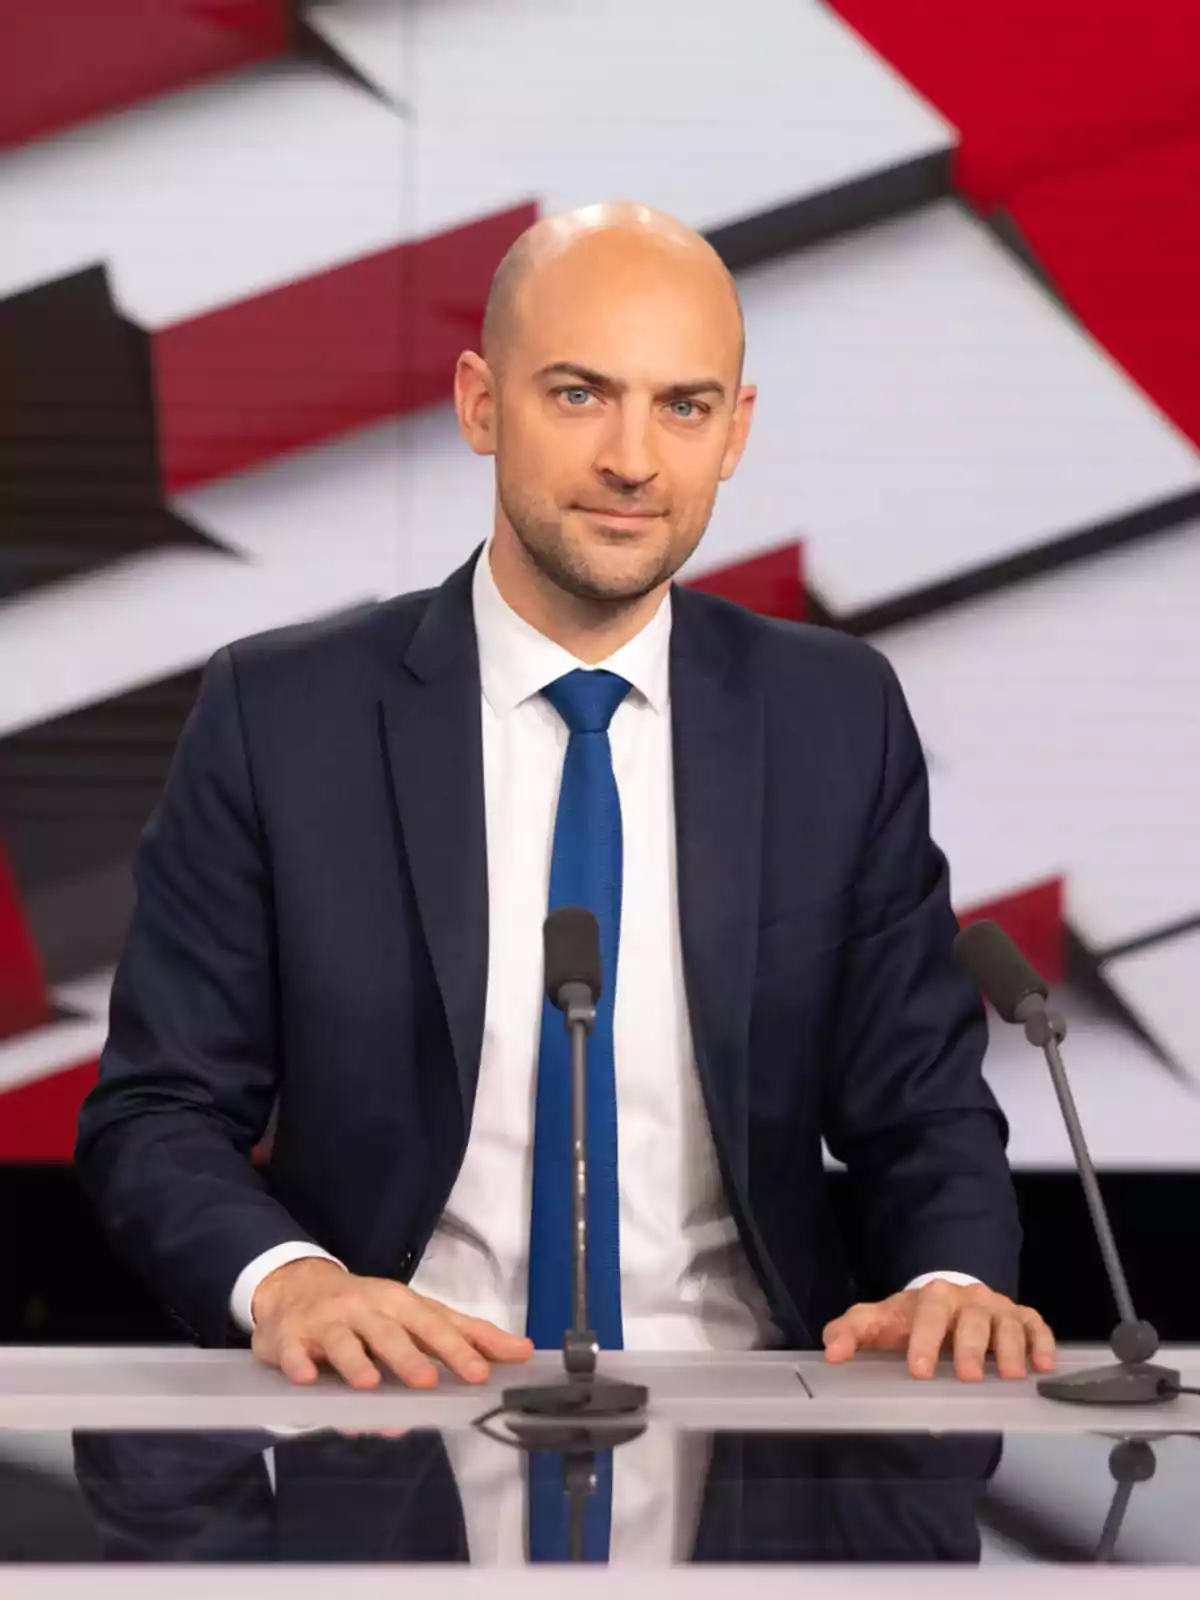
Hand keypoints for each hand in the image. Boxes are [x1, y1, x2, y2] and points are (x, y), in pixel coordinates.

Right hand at [250, 1258, 534, 1389]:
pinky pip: (295, 1352)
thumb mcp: (415, 1315)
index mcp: (401, 1305)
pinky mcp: (291, 1337)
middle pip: (391, 1332)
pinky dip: (300, 1364)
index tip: (483, 1373)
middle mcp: (367, 1309)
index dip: (459, 1349)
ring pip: (344, 1341)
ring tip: (368, 1384)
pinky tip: (307, 1378)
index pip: (435, 1326)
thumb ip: (464, 1335)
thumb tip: (521, 1353)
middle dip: (409, 1357)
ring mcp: (327, 1321)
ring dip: (356, 1361)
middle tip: (428, 1381)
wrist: (297, 1287)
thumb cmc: (369, 1310)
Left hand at [822, 1279, 1056, 1380]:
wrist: (948, 1301)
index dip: (924, 1340)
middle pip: (970, 1318)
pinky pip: (1036, 1326)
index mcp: (931, 1298)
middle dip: (969, 1346)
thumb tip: (832, 1354)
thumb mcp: (880, 1322)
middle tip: (969, 1376)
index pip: (927, 1314)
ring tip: (1009, 1375)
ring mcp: (997, 1308)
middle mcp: (968, 1299)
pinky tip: (1043, 1365)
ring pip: (1007, 1322)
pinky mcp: (1022, 1319)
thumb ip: (852, 1332)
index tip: (920, 1371)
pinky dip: (1042, 1343)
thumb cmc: (912, 1320)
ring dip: (1009, 1348)